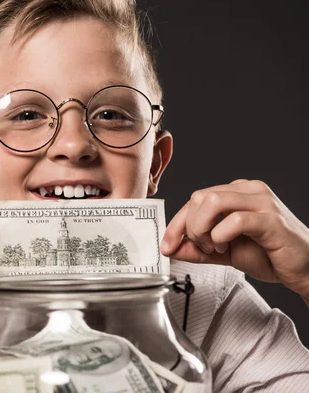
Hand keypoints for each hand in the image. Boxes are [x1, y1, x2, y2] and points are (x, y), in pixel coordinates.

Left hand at [161, 179, 308, 301]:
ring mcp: (261, 202)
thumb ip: (196, 249)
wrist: (305, 269)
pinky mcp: (271, 219)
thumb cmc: (269, 255)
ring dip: (203, 228)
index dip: (176, 223)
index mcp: (236, 193)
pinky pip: (235, 220)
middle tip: (202, 246)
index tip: (166, 245)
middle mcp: (248, 190)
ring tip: (214, 246)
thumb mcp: (223, 252)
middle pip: (199, 196)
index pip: (195, 199)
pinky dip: (221, 236)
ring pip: (213, 201)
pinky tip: (227, 248)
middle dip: (190, 226)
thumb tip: (170, 248)